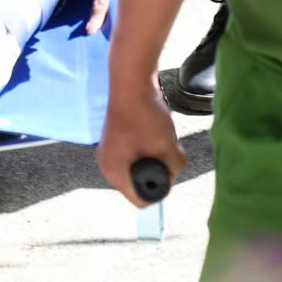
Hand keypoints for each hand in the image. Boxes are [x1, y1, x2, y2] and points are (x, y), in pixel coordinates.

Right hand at [96, 80, 185, 205]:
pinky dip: (146, 148)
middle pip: (139, 183)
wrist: (131, 82)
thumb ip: (174, 169)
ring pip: (138, 167)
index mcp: (115, 172)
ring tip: (159, 137)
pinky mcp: (114, 140)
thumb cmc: (146, 116)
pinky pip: (134, 154)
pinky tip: (151, 131)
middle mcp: (107, 166)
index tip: (168, 168)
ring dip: (153, 157)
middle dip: (158, 170)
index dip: (160, 188)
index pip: (141, 199)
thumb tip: (172, 173)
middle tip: (165, 149)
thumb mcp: (167, 147)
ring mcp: (108, 152)